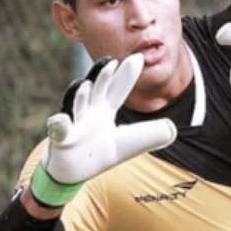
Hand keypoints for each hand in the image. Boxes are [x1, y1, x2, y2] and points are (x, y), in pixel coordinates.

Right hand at [31, 53, 176, 206]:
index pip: (118, 89)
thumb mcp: (130, 143)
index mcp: (105, 110)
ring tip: (85, 84)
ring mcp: (74, 125)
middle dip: (101, 76)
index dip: (127, 75)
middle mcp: (89, 113)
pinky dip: (59, 125)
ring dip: (80, 96)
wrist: (72, 173)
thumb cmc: (100, 153)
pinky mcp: (61, 141)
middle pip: (96, 91)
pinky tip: (61, 119)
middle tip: (110, 61)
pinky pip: (59, 131)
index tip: (138, 58)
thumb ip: (151, 134)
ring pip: (76, 107)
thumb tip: (171, 127)